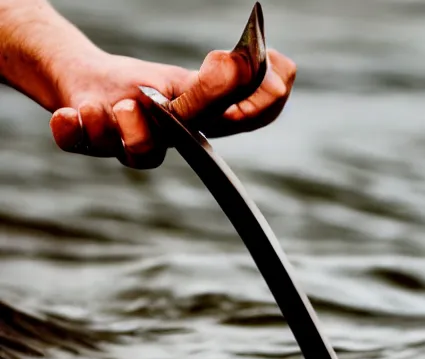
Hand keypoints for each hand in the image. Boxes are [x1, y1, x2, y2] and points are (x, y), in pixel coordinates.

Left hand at [49, 48, 295, 168]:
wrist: (85, 84)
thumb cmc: (142, 87)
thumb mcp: (183, 81)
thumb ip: (221, 83)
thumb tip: (271, 66)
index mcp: (198, 127)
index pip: (242, 121)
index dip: (262, 104)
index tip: (277, 70)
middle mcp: (166, 144)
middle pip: (195, 138)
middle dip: (210, 101)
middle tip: (223, 67)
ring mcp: (123, 144)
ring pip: (138, 153)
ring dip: (136, 131)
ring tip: (126, 103)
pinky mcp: (83, 138)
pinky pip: (78, 143)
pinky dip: (75, 130)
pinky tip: (73, 115)